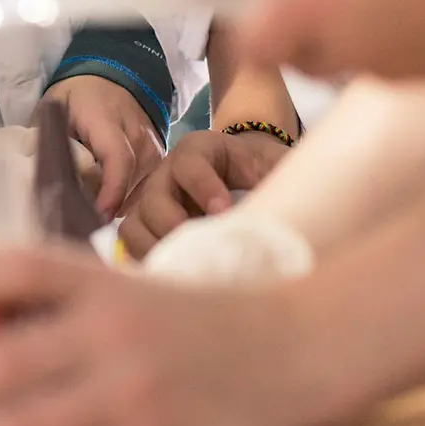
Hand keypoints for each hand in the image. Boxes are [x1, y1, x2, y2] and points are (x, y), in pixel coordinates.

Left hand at [41, 76, 163, 219]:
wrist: (113, 76)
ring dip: (117, 205)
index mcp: (108, 120)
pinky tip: (108, 200)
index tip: (97, 216)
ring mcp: (154, 148)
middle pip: (128, 185)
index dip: (110, 192)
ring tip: (92, 208)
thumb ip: (46, 142)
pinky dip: (127, 199)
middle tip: (81, 219)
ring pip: (140, 192)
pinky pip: (146, 189)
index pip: (119, 160)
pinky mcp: (160, 158)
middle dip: (106, 206)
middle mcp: (138, 136)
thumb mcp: (53, 110)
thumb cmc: (78, 96)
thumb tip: (39, 178)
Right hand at [119, 129, 290, 260]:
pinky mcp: (148, 227)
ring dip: (154, 247)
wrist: (251, 173)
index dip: (204, 187)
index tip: (224, 211)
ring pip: (134, 224)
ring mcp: (154, 200)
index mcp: (200, 150)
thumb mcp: (276, 165)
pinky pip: (131, 245)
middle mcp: (168, 172)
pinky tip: (172, 275)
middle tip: (198, 246)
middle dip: (172, 223)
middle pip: (153, 195)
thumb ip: (281, 178)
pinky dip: (146, 261)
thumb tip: (293, 213)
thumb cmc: (264, 170)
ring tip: (183, 266)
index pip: (191, 164)